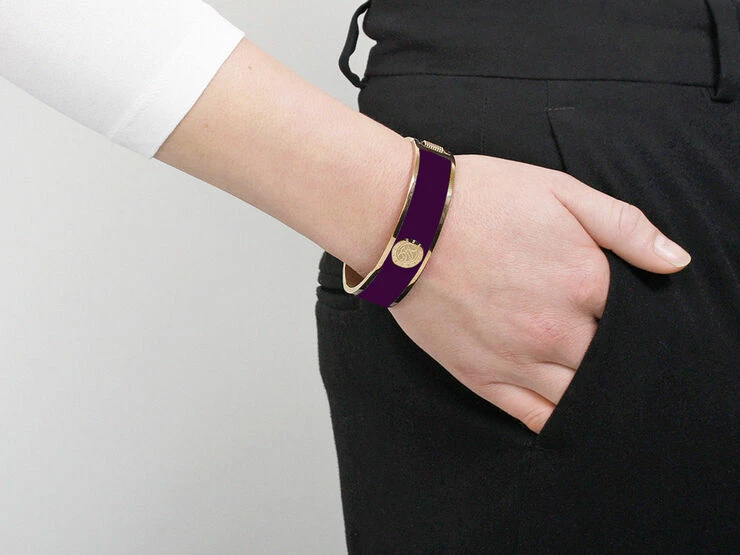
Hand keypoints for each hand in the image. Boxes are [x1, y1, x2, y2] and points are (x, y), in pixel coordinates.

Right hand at [388, 154, 690, 432]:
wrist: (406, 220)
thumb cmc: (481, 199)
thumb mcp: (560, 191)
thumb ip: (625, 226)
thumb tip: (676, 262)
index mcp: (585, 283)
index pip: (635, 321)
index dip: (631, 318)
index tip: (614, 309)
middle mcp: (557, 331)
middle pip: (610, 362)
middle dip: (612, 353)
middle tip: (597, 338)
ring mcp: (519, 360)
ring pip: (580, 397)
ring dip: (593, 391)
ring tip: (584, 373)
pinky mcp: (483, 377)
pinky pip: (536, 417)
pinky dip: (559, 420)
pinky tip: (566, 410)